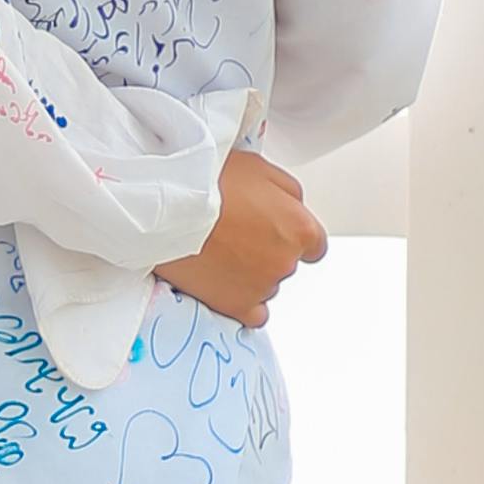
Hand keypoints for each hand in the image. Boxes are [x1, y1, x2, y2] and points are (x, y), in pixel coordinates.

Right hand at [153, 145, 324, 328]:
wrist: (168, 207)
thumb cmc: (208, 182)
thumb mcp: (259, 167)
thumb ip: (287, 191)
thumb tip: (292, 204)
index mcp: (300, 227)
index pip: (314, 244)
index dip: (289, 234)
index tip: (273, 230)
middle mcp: (286, 260)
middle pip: (285, 263)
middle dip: (265, 251)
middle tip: (234, 233)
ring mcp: (262, 286)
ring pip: (266, 286)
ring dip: (249, 273)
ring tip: (218, 253)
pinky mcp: (236, 305)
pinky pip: (253, 315)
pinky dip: (242, 302)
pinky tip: (225, 284)